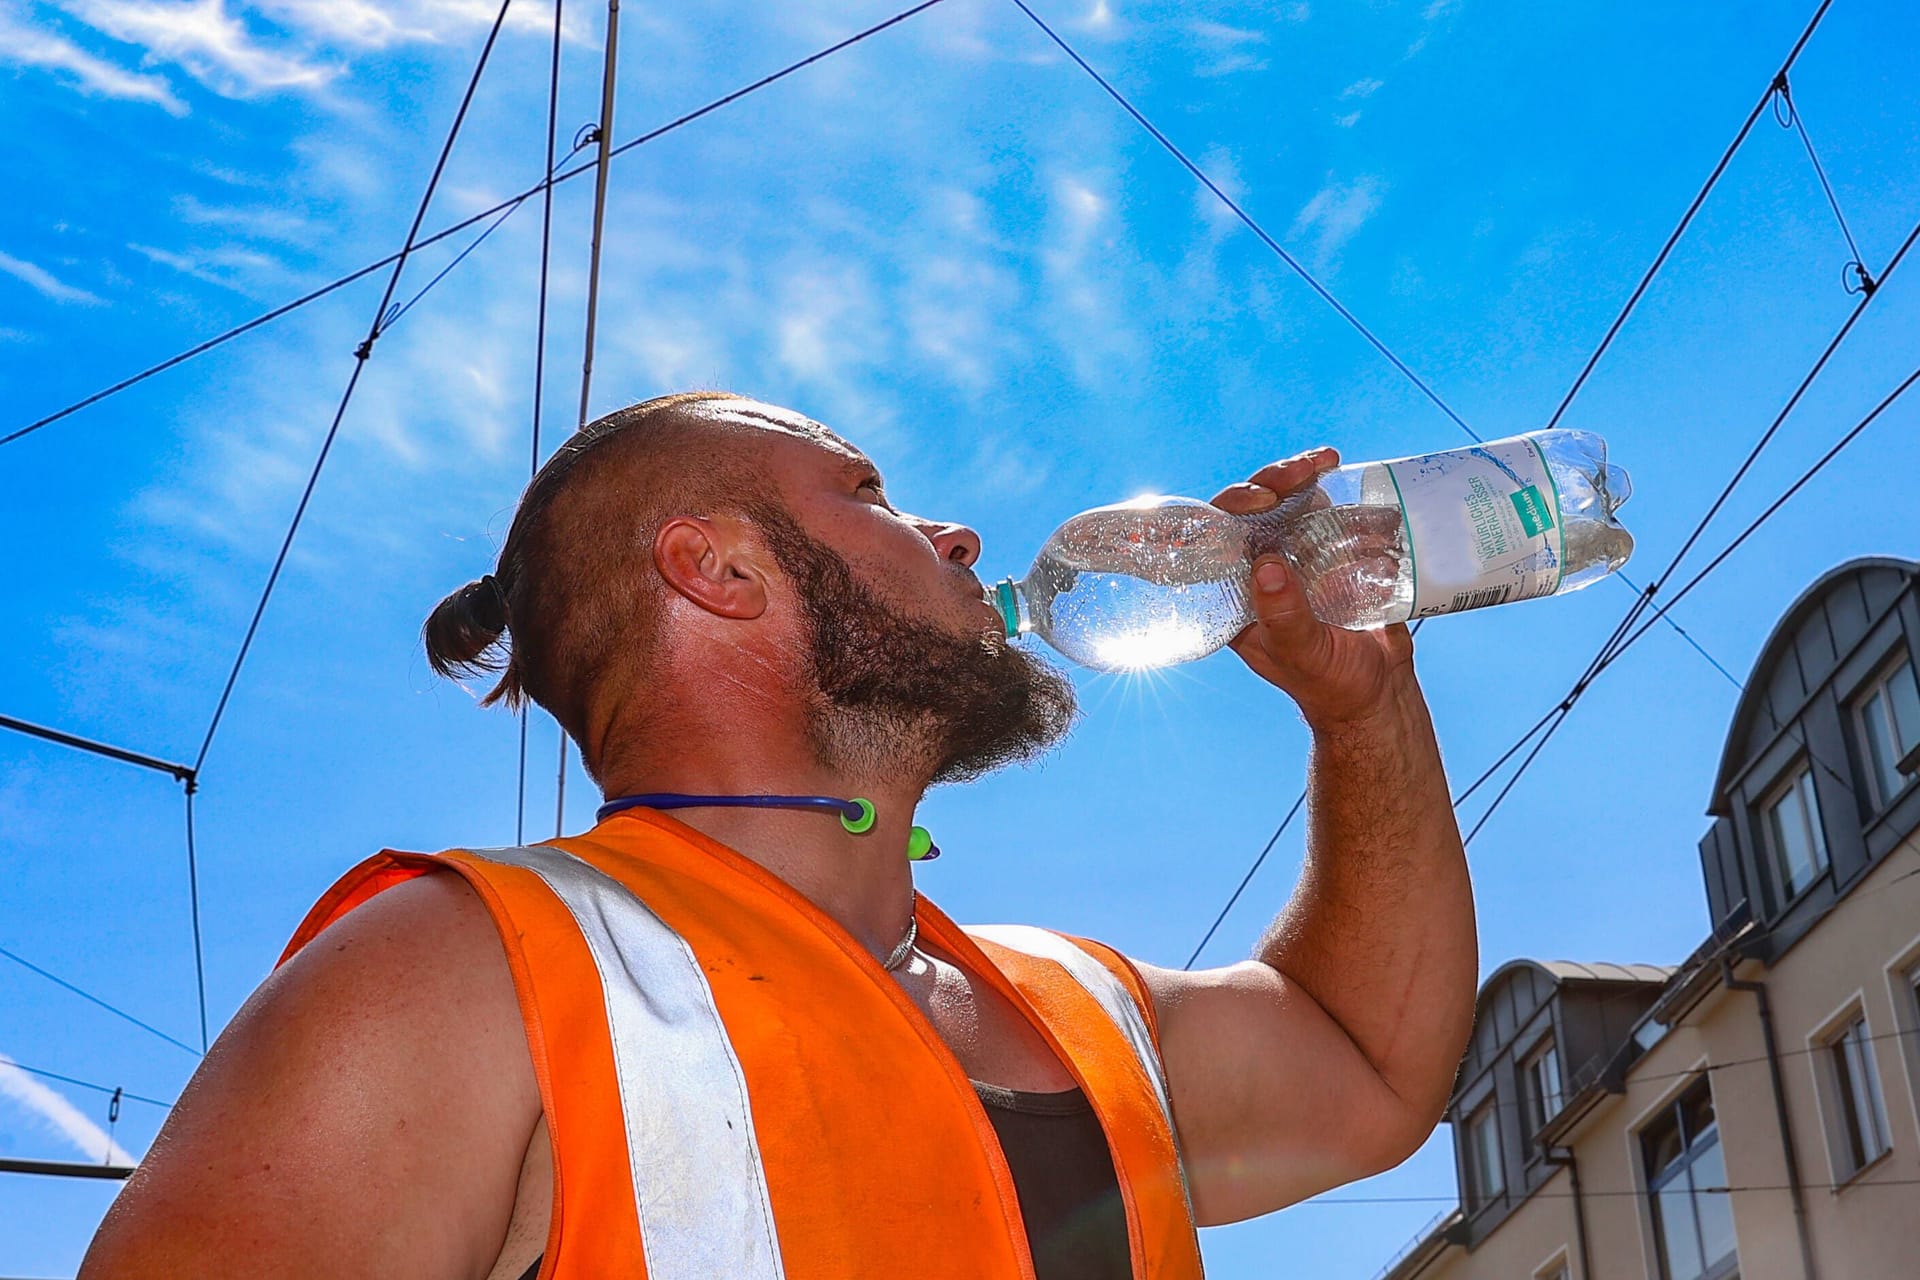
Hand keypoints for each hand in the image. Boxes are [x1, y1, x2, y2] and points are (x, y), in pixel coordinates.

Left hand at [1211, 449, 1414, 727]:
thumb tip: (1266, 565)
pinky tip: (1341, 472)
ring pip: (1284, 507)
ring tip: (1325, 461)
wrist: (1379, 694)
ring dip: (1300, 478)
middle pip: (1250, 514)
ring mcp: (1293, 563)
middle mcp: (1258, 576)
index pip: (1214, 542)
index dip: (1229, 509)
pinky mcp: (1328, 557)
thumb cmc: (1333, 685)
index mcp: (1234, 599)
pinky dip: (1332, 491)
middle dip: (1272, 482)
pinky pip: (1321, 515)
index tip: (1261, 497)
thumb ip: (1285, 617)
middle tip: (1304, 470)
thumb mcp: (1305, 654)